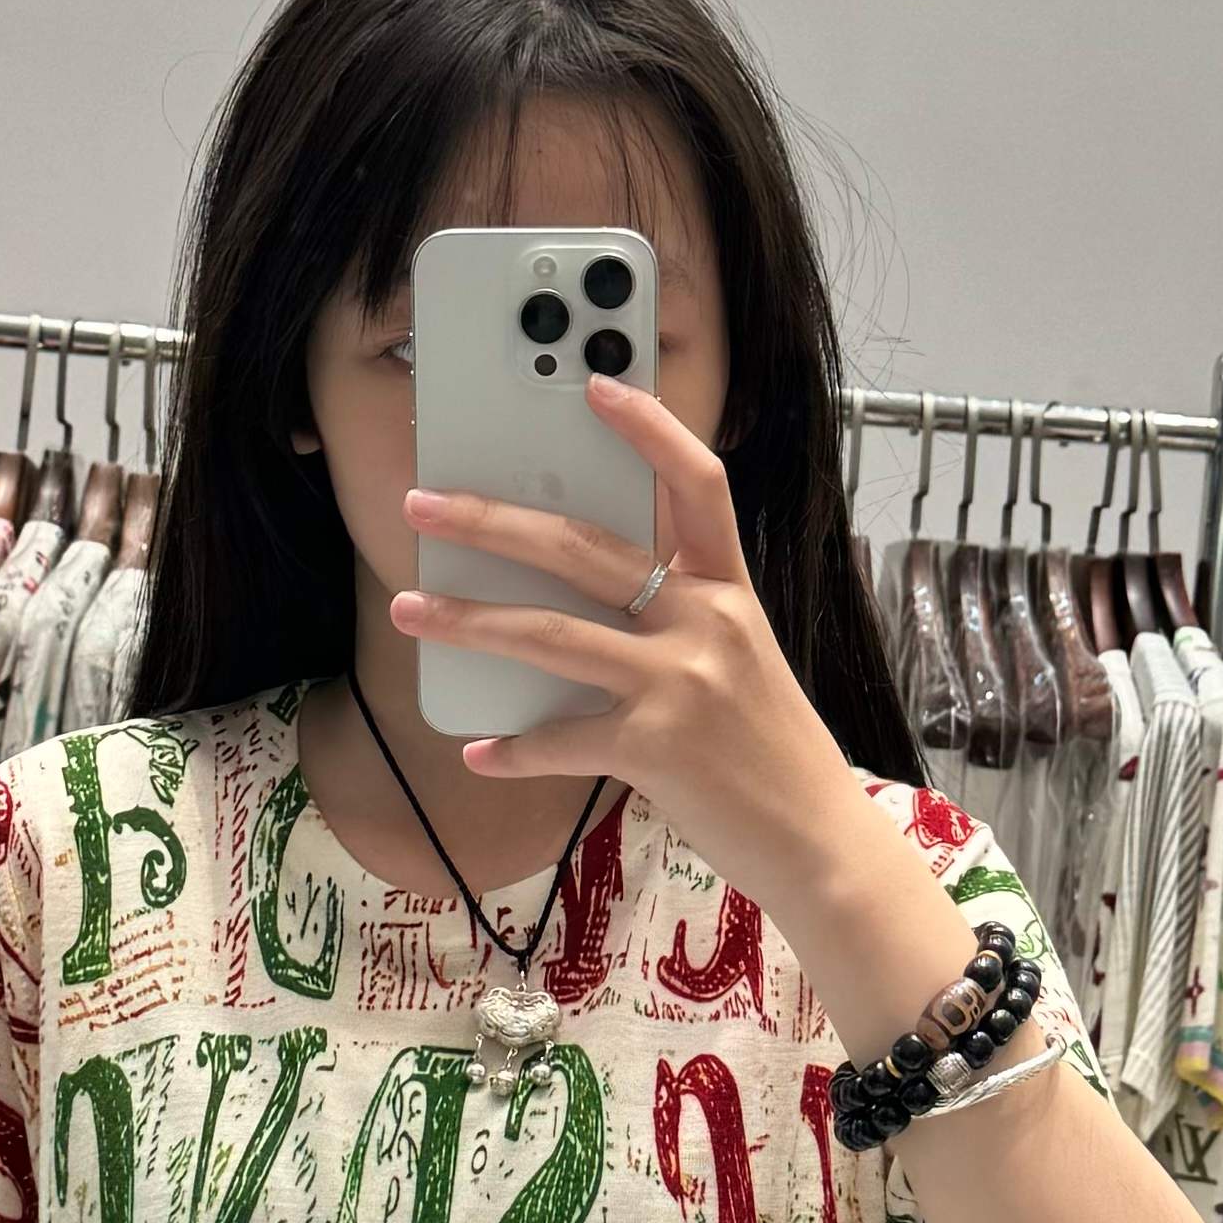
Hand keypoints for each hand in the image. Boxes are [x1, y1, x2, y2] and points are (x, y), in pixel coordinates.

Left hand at [389, 372, 870, 922]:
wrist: (816, 835)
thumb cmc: (768, 750)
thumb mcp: (739, 661)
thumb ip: (675, 621)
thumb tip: (570, 603)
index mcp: (729, 590)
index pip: (696, 484)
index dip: (649, 429)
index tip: (596, 387)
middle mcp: (706, 623)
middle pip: (584, 549)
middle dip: (492, 522)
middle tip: (423, 506)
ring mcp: (680, 683)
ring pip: (551, 635)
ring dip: (468, 621)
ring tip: (406, 610)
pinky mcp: (656, 748)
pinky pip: (560, 739)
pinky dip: (513, 748)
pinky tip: (479, 752)